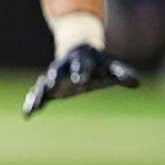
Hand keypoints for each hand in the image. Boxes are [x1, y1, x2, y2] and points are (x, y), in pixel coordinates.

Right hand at [22, 45, 139, 117]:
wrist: (77, 50)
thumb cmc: (98, 63)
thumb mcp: (110, 68)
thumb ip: (122, 75)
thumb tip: (137, 84)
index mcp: (81, 62)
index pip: (81, 67)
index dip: (81, 73)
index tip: (80, 81)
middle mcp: (64, 68)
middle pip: (58, 71)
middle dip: (56, 78)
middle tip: (53, 84)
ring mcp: (53, 76)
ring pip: (44, 83)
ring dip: (40, 92)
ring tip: (35, 104)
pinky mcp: (48, 86)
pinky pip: (38, 94)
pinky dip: (32, 103)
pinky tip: (28, 114)